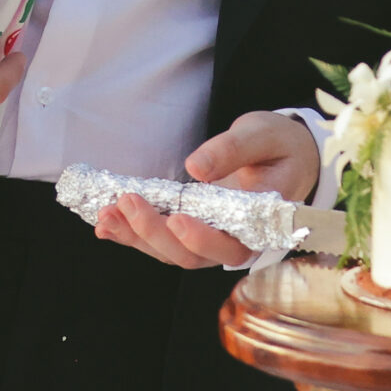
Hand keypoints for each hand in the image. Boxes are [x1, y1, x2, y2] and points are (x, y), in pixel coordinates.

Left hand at [92, 112, 320, 268]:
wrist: (285, 155)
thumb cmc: (279, 146)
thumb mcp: (262, 135)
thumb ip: (233, 149)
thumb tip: (196, 168)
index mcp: (260, 223)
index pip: (231, 244)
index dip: (202, 239)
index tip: (177, 219)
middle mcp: (235, 240)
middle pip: (192, 255)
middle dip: (155, 233)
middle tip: (128, 202)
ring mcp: (211, 239)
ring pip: (171, 252)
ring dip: (136, 237)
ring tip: (106, 215)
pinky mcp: (192, 230)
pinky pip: (161, 241)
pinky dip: (131, 236)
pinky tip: (105, 226)